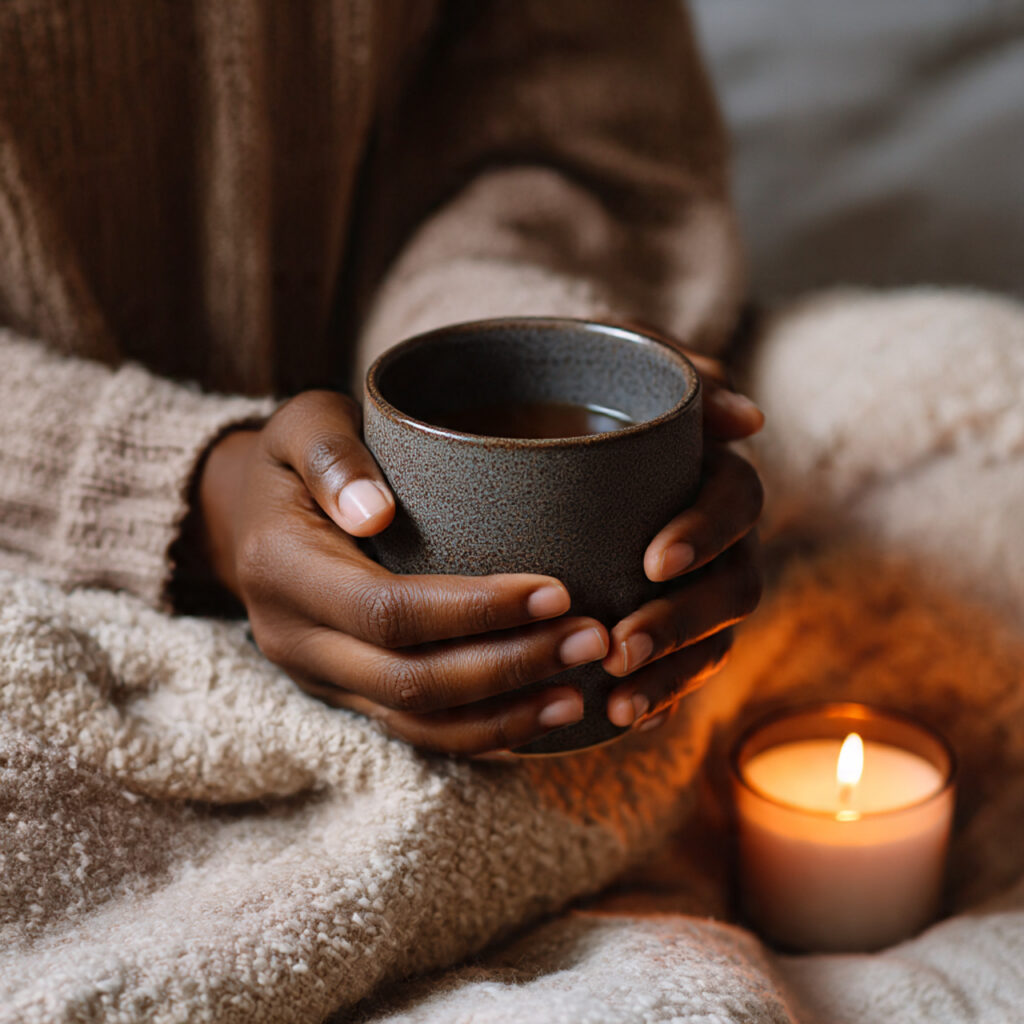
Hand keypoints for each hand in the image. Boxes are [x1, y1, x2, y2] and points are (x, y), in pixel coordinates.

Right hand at [196, 391, 612, 754]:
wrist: (245, 514)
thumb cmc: (291, 459)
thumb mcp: (299, 426)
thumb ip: (331, 455)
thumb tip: (374, 511)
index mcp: (281, 569)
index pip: (387, 610)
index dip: (475, 611)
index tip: (557, 592)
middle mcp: (293, 637)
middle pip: (408, 680)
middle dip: (508, 668)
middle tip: (593, 640)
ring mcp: (316, 675)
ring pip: (413, 722)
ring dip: (502, 715)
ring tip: (580, 696)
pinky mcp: (343, 693)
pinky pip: (411, 732)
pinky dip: (478, 733)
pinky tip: (538, 717)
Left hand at [601, 350, 764, 730]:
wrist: (539, 420)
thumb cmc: (581, 383)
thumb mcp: (617, 356)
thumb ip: (671, 370)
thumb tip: (748, 418)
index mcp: (713, 474)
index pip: (737, 499)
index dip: (706, 532)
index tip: (653, 560)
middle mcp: (720, 537)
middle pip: (734, 586)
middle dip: (683, 622)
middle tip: (619, 646)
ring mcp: (700, 588)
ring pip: (713, 640)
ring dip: (672, 672)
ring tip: (617, 698)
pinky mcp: (671, 627)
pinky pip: (682, 672)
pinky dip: (659, 696)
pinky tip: (623, 719)